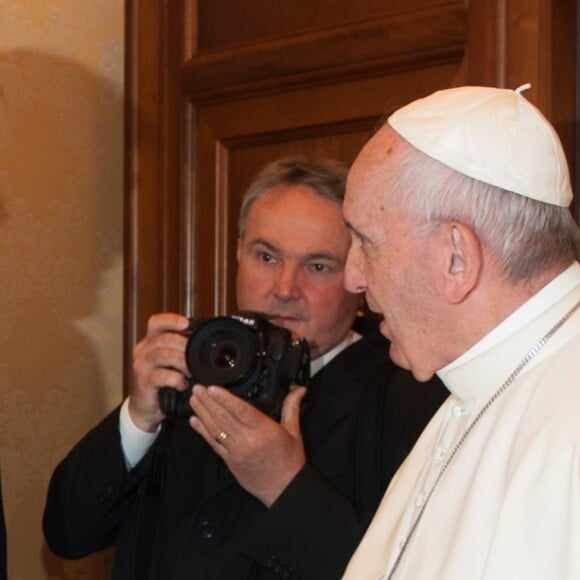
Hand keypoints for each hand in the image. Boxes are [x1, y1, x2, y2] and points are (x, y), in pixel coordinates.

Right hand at [129, 312, 189, 431]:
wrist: (145, 407)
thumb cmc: (162, 383)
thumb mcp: (171, 362)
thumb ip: (180, 350)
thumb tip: (203, 341)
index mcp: (150, 341)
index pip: (156, 322)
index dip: (171, 320)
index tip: (187, 323)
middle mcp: (143, 350)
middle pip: (164, 338)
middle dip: (185, 345)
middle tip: (197, 356)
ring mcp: (141, 365)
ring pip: (164, 355)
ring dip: (182, 362)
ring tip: (192, 371)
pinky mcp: (144, 381)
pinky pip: (162, 375)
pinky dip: (176, 379)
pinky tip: (182, 384)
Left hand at [189, 384, 307, 506]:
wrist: (284, 489)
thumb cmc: (290, 460)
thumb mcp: (293, 431)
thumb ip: (292, 407)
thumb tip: (299, 389)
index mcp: (264, 431)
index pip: (241, 411)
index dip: (225, 399)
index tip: (212, 388)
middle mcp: (248, 441)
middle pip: (224, 418)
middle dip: (208, 402)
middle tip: (197, 388)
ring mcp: (236, 452)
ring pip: (216, 429)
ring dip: (202, 413)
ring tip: (194, 400)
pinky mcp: (230, 461)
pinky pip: (214, 444)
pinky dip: (203, 432)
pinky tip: (195, 421)